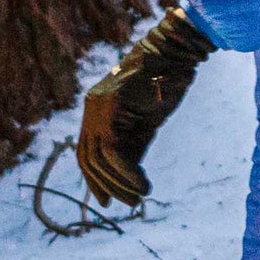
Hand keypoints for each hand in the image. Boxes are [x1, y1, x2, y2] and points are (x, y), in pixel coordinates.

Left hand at [75, 6, 212, 205]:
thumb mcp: (144, 124)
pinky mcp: (111, 105)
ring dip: (119, 184)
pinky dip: (126, 173)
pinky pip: (112, 150)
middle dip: (105, 186)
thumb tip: (125, 181)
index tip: (105, 202)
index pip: (84, 153)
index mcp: (95, 111)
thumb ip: (130, 147)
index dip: (93, 180)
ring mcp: (98, 106)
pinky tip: (144, 185)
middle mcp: (90, 108)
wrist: (175, 56)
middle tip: (129, 203)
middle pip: (87, 158)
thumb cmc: (163, 87)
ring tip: (140, 197)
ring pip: (98, 158)